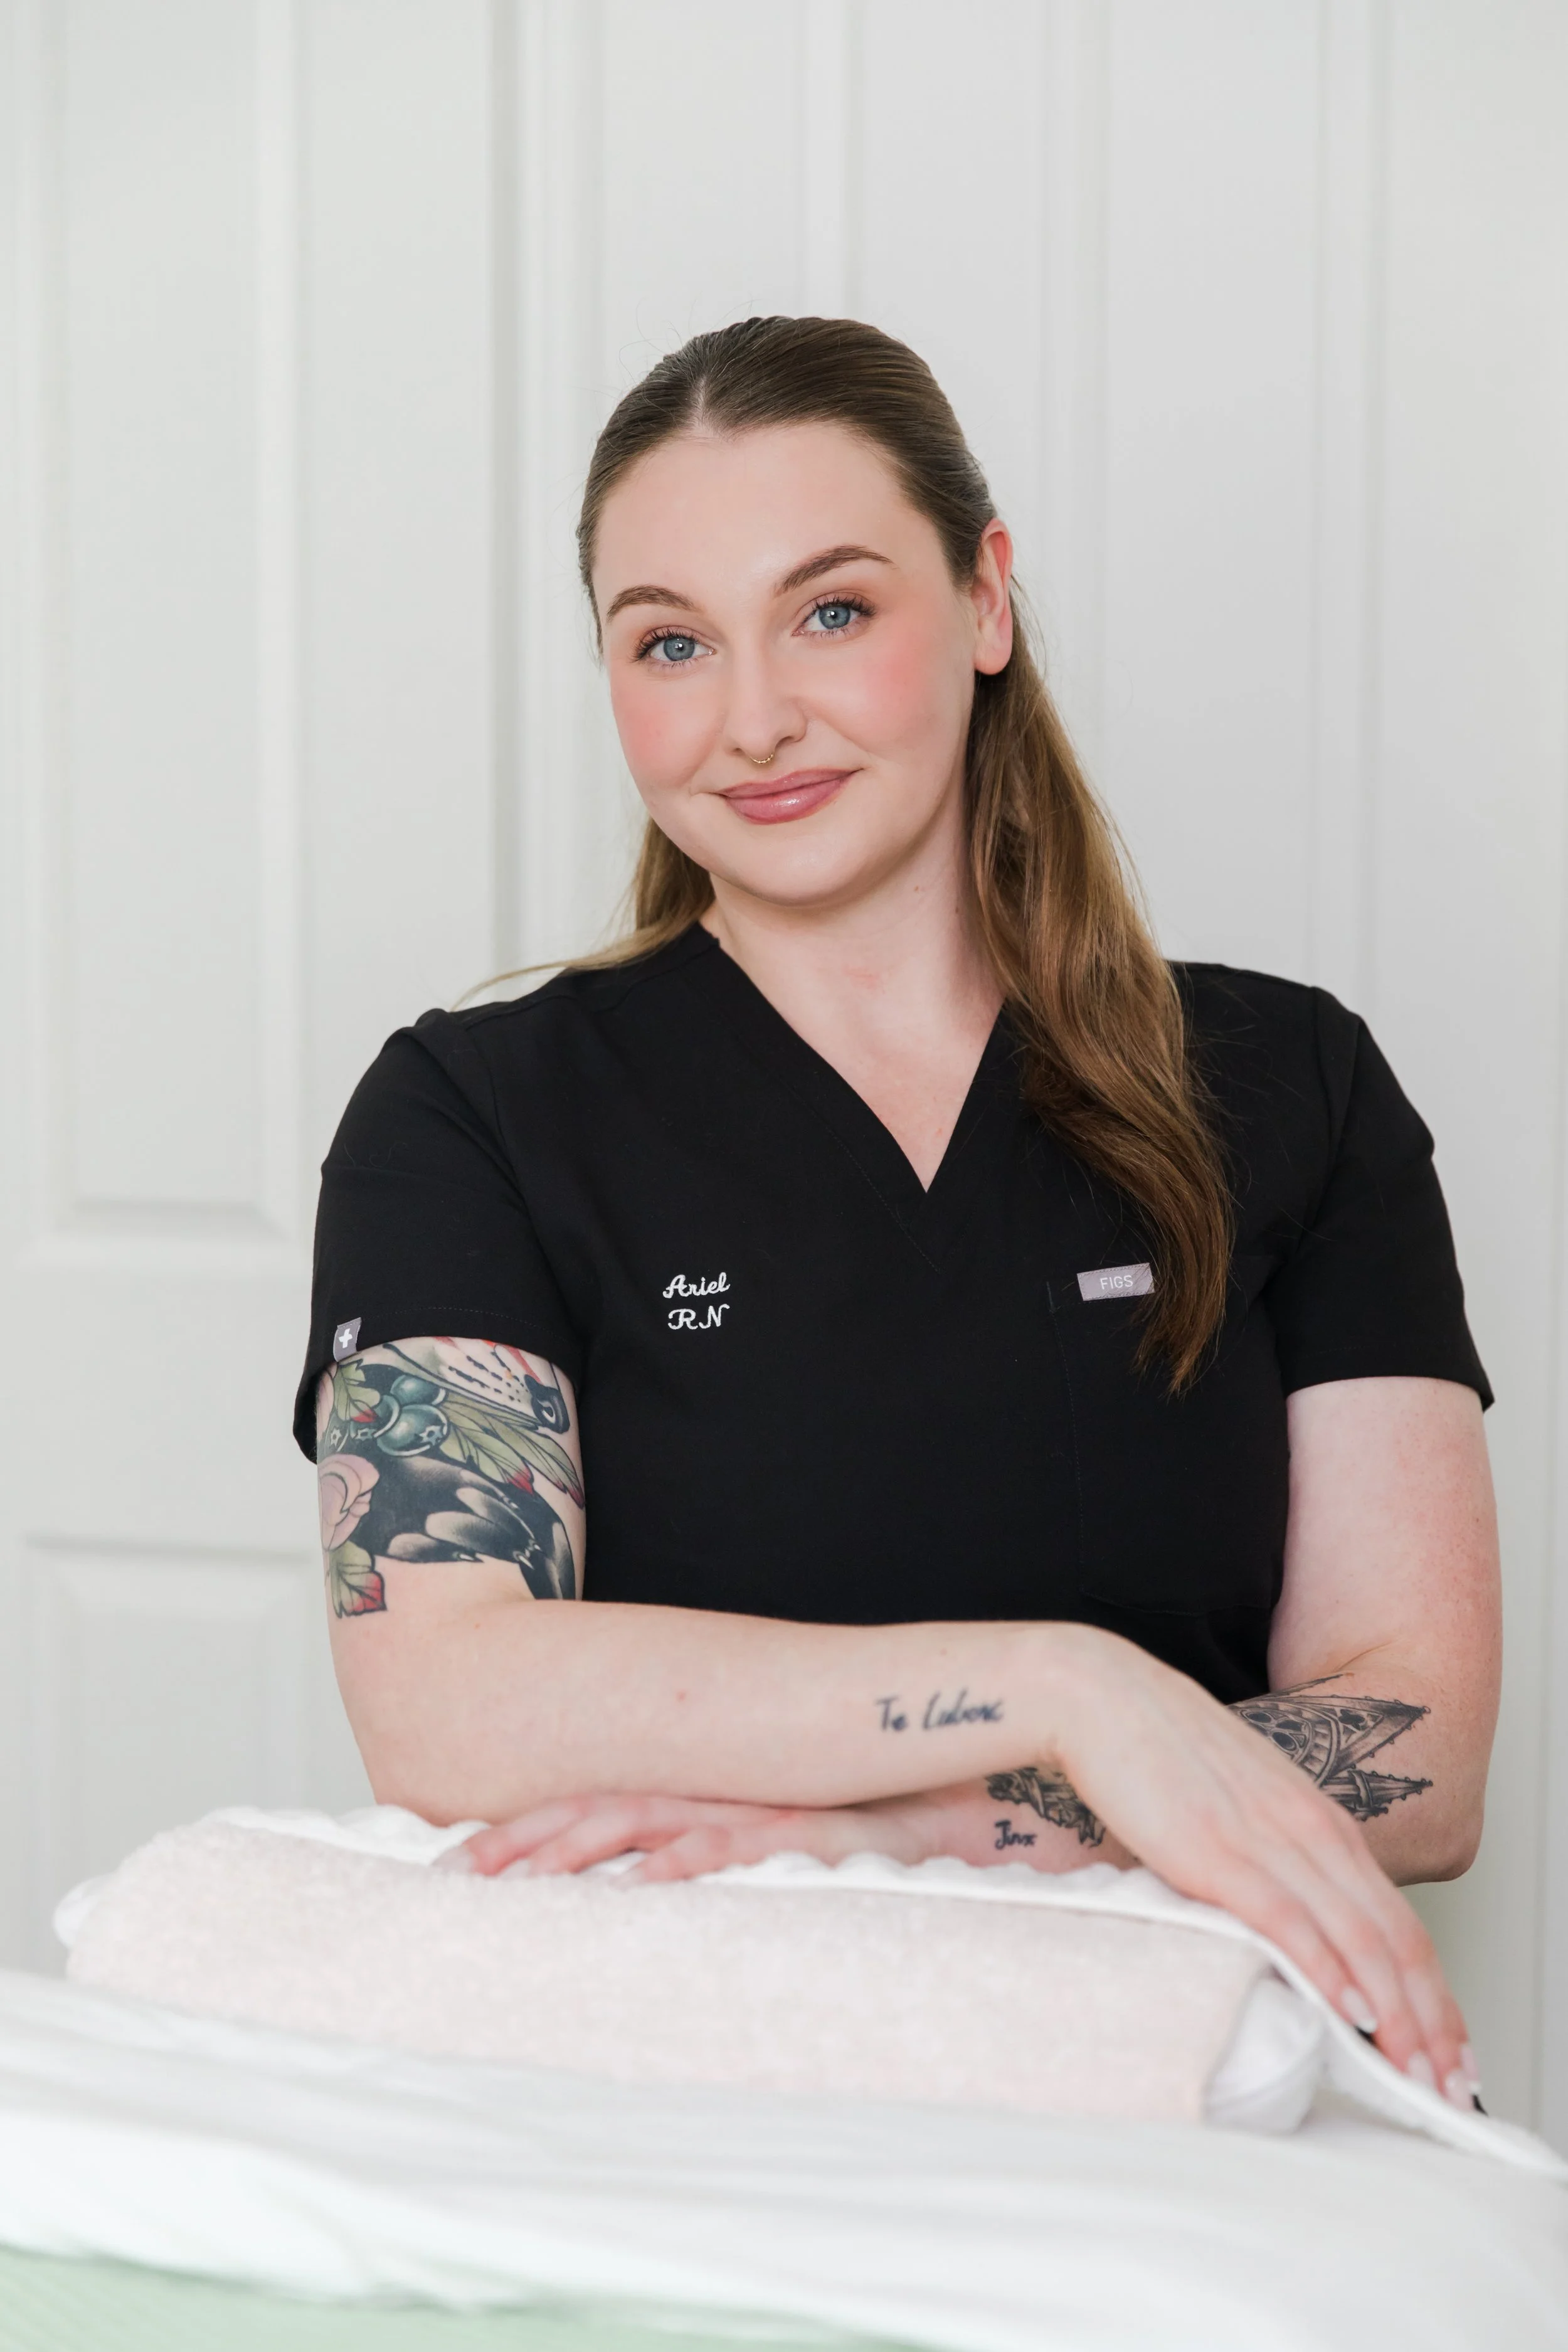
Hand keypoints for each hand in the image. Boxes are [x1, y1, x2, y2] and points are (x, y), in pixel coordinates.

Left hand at [438, 1791, 932, 1884]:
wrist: (937, 1809)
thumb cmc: (839, 1834)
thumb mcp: (748, 1849)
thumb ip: (691, 1864)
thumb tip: (624, 1908)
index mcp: (687, 1796)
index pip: (582, 1808)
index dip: (516, 1837)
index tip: (451, 1871)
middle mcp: (705, 1795)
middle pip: (592, 1811)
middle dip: (518, 1846)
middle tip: (453, 1882)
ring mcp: (745, 1809)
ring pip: (644, 1821)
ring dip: (579, 1851)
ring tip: (524, 1888)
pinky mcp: (793, 1831)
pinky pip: (728, 1846)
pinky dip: (682, 1865)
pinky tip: (642, 1888)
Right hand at [1051, 1626, 1477, 2107]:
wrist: (1101, 1694)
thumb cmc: (1160, 1750)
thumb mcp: (1240, 1805)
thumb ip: (1271, 1858)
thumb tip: (1285, 1929)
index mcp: (1318, 1819)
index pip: (1400, 1921)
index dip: (1434, 1993)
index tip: (1449, 2050)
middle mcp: (1310, 1828)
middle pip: (1396, 1939)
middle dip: (1431, 2022)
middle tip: (1450, 2086)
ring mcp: (1267, 1839)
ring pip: (1358, 1939)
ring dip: (1396, 2016)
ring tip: (1415, 2073)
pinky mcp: (1217, 1852)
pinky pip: (1289, 1921)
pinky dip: (1329, 1973)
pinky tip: (1351, 2013)